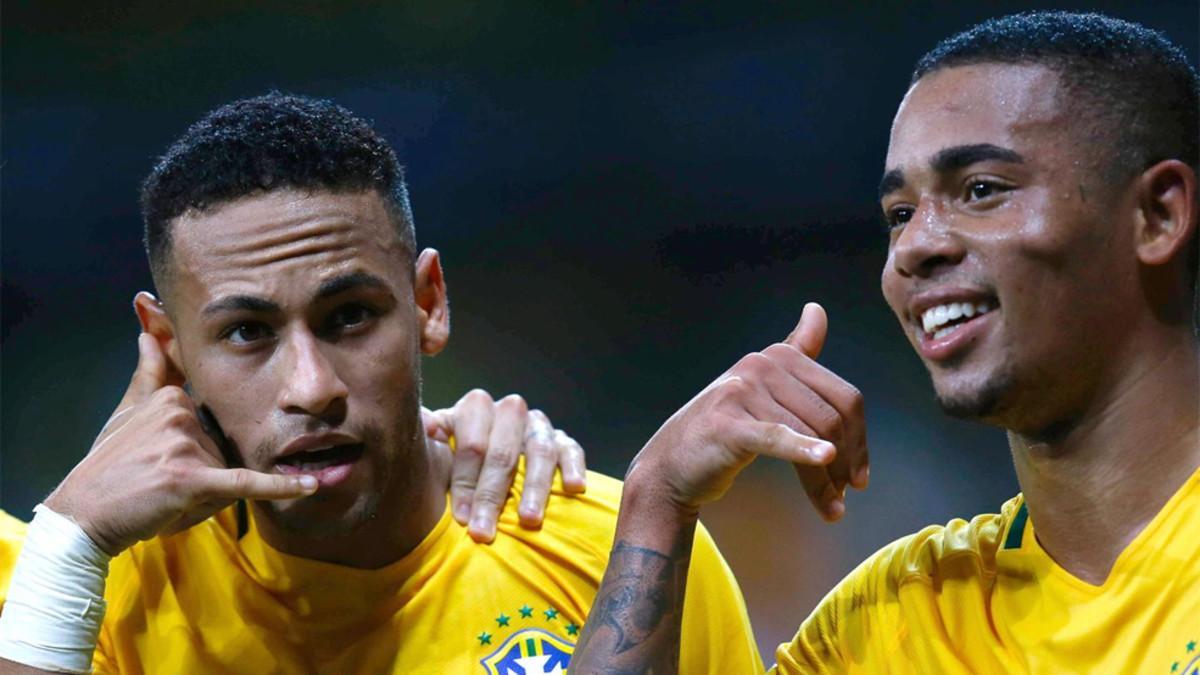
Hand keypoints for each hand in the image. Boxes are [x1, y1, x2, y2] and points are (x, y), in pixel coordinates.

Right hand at [43, 334, 316, 554]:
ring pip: (225, 473)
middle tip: (158, 487)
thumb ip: (148, 375)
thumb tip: (150, 332)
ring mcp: (185, 445)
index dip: (194, 454)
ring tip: (163, 500)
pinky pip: (245, 481)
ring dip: (204, 496)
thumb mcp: (126, 416)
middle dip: (202, 476)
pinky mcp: (191, 478)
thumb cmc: (108, 469)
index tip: (162, 465)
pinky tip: (311, 485)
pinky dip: (280, 486)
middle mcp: (180, 413)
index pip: (211, 425)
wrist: (82, 517)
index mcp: (171, 396)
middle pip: (221, 450)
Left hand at [423, 390, 586, 541]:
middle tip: (484, 532)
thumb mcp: (433, 450)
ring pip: (539, 450)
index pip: (471, 443)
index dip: (465, 482)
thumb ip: (426, 438)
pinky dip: (574, 467)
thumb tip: (425, 429)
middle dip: (491, 495)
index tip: (461, 518)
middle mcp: (508, 412)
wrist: (479, 466)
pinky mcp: (562, 440)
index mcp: (473, 410)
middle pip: (502, 451)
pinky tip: (574, 488)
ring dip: (534, 487)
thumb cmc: (452, 464)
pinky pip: (572, 449)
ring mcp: (537, 425)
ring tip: (528, 520)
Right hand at [627, 303, 867, 520]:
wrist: (671, 463)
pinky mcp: (728, 423)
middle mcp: (761, 364)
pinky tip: (823, 460)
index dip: (860, 438)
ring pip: (810, 436)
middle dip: (846, 461)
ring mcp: (741, 390)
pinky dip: (803, 449)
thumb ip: (795, 350)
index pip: (843, 397)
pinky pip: (777, 436)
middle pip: (830, 418)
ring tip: (832, 510)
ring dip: (825, 480)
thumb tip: (817, 309)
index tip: (861, 474)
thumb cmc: (725, 428)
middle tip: (847, 495)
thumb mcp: (760, 388)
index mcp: (778, 356)